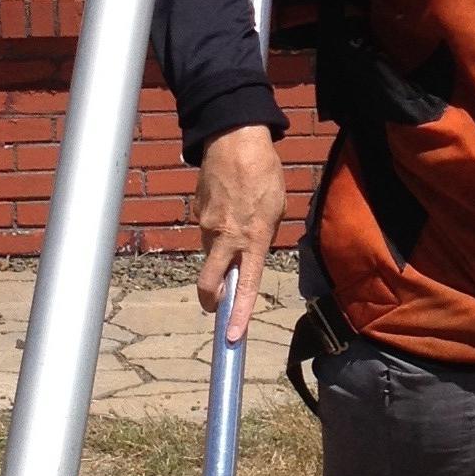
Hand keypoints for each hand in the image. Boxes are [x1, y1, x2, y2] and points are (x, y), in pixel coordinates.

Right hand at [193, 125, 285, 342]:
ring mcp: (207, 226)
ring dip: (221, 252)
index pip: (245, 287)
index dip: (238, 314)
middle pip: (209, 283)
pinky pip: (206, 230)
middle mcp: (227, 237)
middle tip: (216, 304)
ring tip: (238, 222)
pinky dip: (216, 229)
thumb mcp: (277, 209)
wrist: (234, 139)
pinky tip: (228, 206)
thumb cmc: (264, 172)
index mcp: (253, 239)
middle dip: (211, 299)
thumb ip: (263, 236)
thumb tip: (250, 252)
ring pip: (211, 253)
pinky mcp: (197, 212)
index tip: (232, 336)